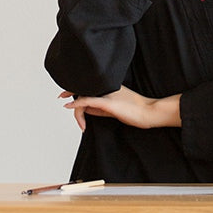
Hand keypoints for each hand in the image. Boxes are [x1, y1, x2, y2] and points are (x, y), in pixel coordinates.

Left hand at [59, 86, 180, 130]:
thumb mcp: (114, 109)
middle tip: (63, 101)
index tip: (64, 93)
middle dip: (71, 96)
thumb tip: (85, 109)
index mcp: (108, 87)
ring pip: (83, 97)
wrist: (149, 112)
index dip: (74, 88)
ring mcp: (106, 94)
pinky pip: (87, 101)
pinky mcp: (107, 102)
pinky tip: (69, 106)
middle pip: (83, 91)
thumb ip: (99, 108)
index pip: (87, 86)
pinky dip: (76, 104)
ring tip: (82, 125)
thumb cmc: (135, 111)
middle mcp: (106, 88)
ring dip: (77, 112)